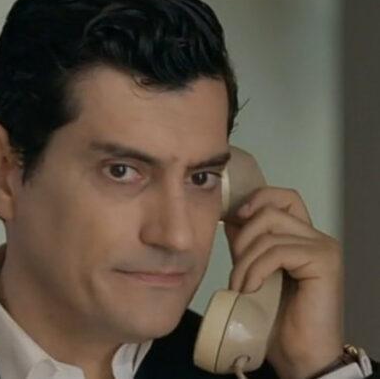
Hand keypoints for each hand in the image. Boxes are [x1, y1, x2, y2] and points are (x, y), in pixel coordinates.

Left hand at [224, 187, 343, 378]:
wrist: (299, 355)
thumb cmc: (276, 318)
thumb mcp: (253, 270)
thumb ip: (246, 243)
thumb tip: (229, 217)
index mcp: (301, 236)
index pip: (281, 197)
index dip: (255, 200)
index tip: (232, 219)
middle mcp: (316, 237)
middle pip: (270, 210)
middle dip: (242, 237)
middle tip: (236, 270)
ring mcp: (322, 248)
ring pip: (269, 232)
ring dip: (244, 261)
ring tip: (239, 287)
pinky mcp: (323, 262)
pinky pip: (277, 252)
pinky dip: (255, 270)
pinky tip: (250, 289)